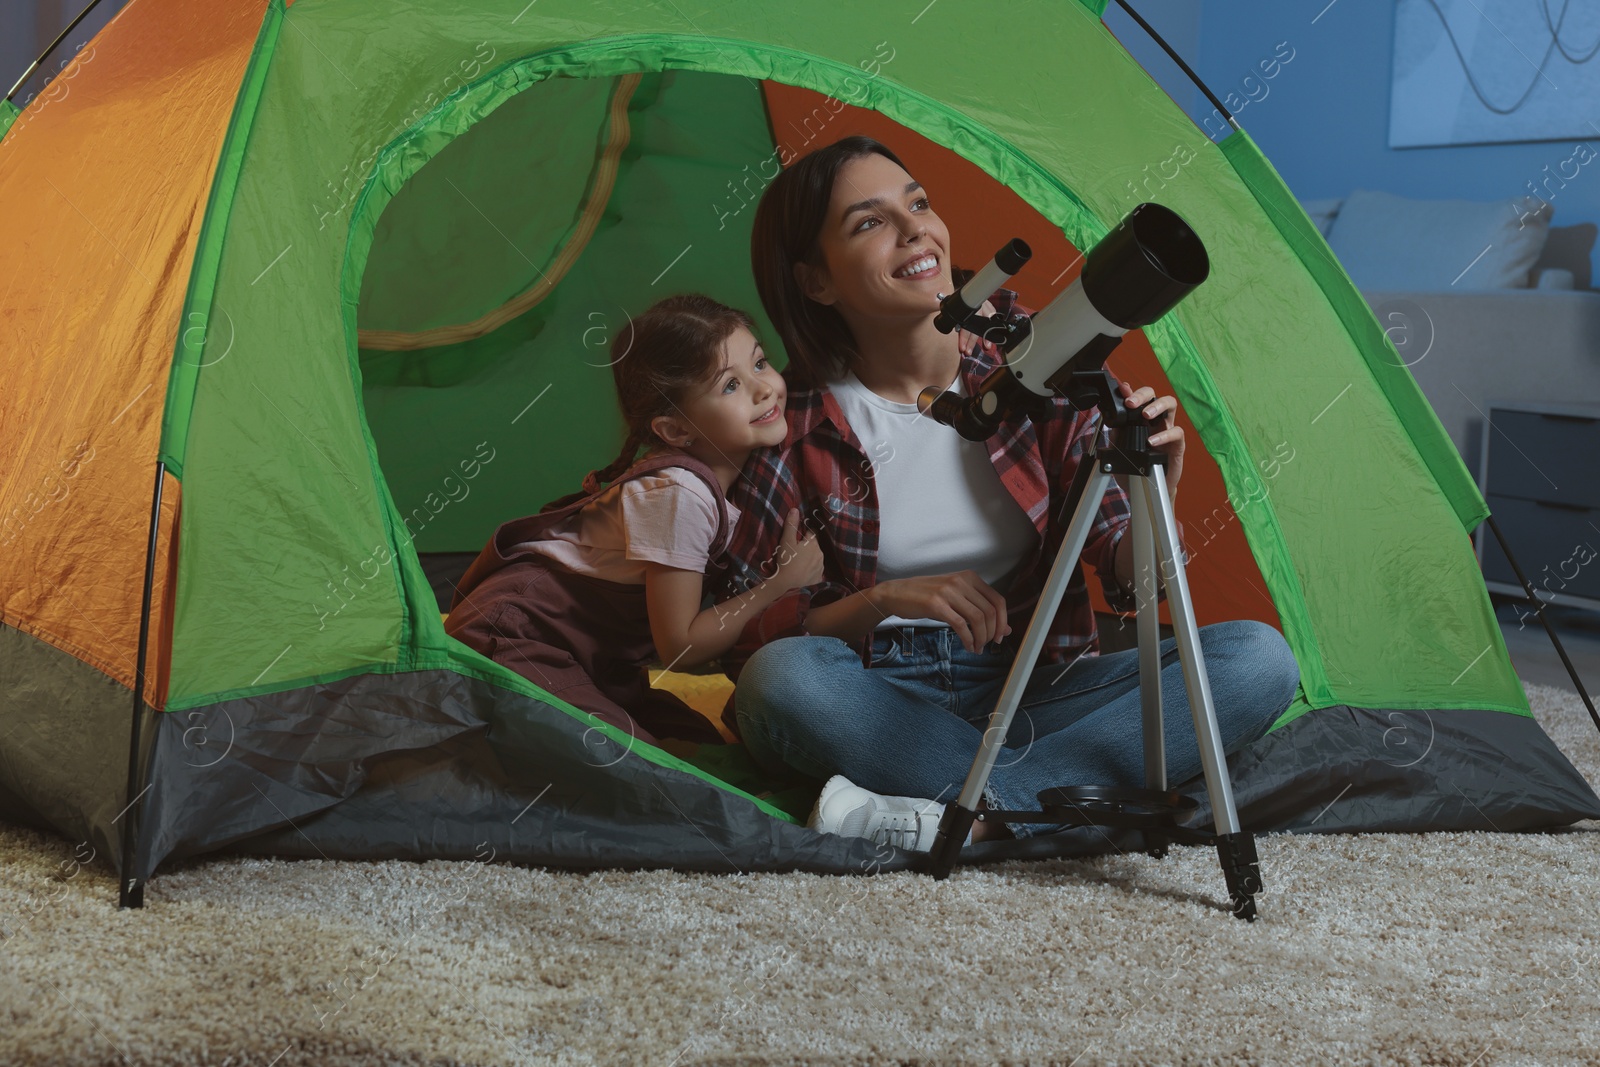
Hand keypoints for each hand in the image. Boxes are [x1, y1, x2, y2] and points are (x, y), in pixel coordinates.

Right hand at [773, 508, 823, 590]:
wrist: (788, 586)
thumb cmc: (787, 561)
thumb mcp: (786, 541)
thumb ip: (791, 525)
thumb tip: (795, 509)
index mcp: (813, 543)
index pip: (811, 533)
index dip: (804, 534)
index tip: (797, 538)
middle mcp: (820, 554)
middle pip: (814, 546)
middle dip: (807, 547)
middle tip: (795, 552)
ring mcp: (820, 567)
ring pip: (815, 558)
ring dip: (809, 558)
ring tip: (798, 563)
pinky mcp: (819, 578)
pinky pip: (815, 570)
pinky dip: (810, 570)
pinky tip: (802, 573)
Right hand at [869, 571, 1011, 653]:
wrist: (896, 593)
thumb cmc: (926, 596)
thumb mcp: (956, 599)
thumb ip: (979, 609)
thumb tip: (1005, 628)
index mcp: (969, 577)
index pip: (998, 600)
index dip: (1003, 621)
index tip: (1000, 635)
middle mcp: (961, 581)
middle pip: (990, 611)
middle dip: (992, 633)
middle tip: (987, 645)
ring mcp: (948, 592)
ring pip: (977, 619)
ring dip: (981, 638)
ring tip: (977, 647)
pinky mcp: (936, 604)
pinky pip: (961, 625)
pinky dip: (968, 639)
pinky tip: (967, 645)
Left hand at [1116, 380, 1184, 496]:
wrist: (1145, 489)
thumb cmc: (1135, 466)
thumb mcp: (1120, 448)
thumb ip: (1117, 433)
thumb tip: (1110, 418)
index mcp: (1141, 419)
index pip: (1139, 398)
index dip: (1131, 391)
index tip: (1122, 389)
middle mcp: (1156, 421)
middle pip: (1155, 395)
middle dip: (1143, 395)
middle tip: (1131, 403)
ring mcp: (1167, 430)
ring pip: (1170, 406)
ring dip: (1157, 406)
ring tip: (1146, 414)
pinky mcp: (1177, 445)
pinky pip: (1176, 433)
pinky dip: (1164, 435)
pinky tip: (1152, 441)